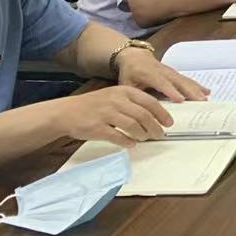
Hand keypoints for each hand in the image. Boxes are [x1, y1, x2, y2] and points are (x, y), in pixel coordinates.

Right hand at [52, 85, 173, 145]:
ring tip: (146, 139)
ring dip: (143, 134)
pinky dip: (127, 142)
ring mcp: (106, 114)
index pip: (149, 102)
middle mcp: (116, 100)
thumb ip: (132, 103)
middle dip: (155, 127)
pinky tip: (131, 144)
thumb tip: (154, 116)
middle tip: (160, 135)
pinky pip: (117, 137)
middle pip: (143, 115)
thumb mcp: (114, 96)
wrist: (66, 112)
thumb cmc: (93, 105)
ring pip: (133, 126)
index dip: (162, 114)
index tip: (169, 123)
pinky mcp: (97, 128)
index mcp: (123, 91)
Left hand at [115, 49, 208, 101]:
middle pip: (178, 81)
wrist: (135, 56)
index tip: (180, 99)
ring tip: (206, 98)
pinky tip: (207, 91)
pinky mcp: (175, 73)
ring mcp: (171, 71)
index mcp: (149, 73)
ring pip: (185, 80)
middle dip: (190, 91)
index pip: (161, 83)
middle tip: (200, 101)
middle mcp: (163, 71)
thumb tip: (138, 112)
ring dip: (196, 89)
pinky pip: (187, 79)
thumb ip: (133, 96)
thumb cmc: (130, 72)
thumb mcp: (126, 84)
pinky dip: (197, 85)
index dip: (171, 91)